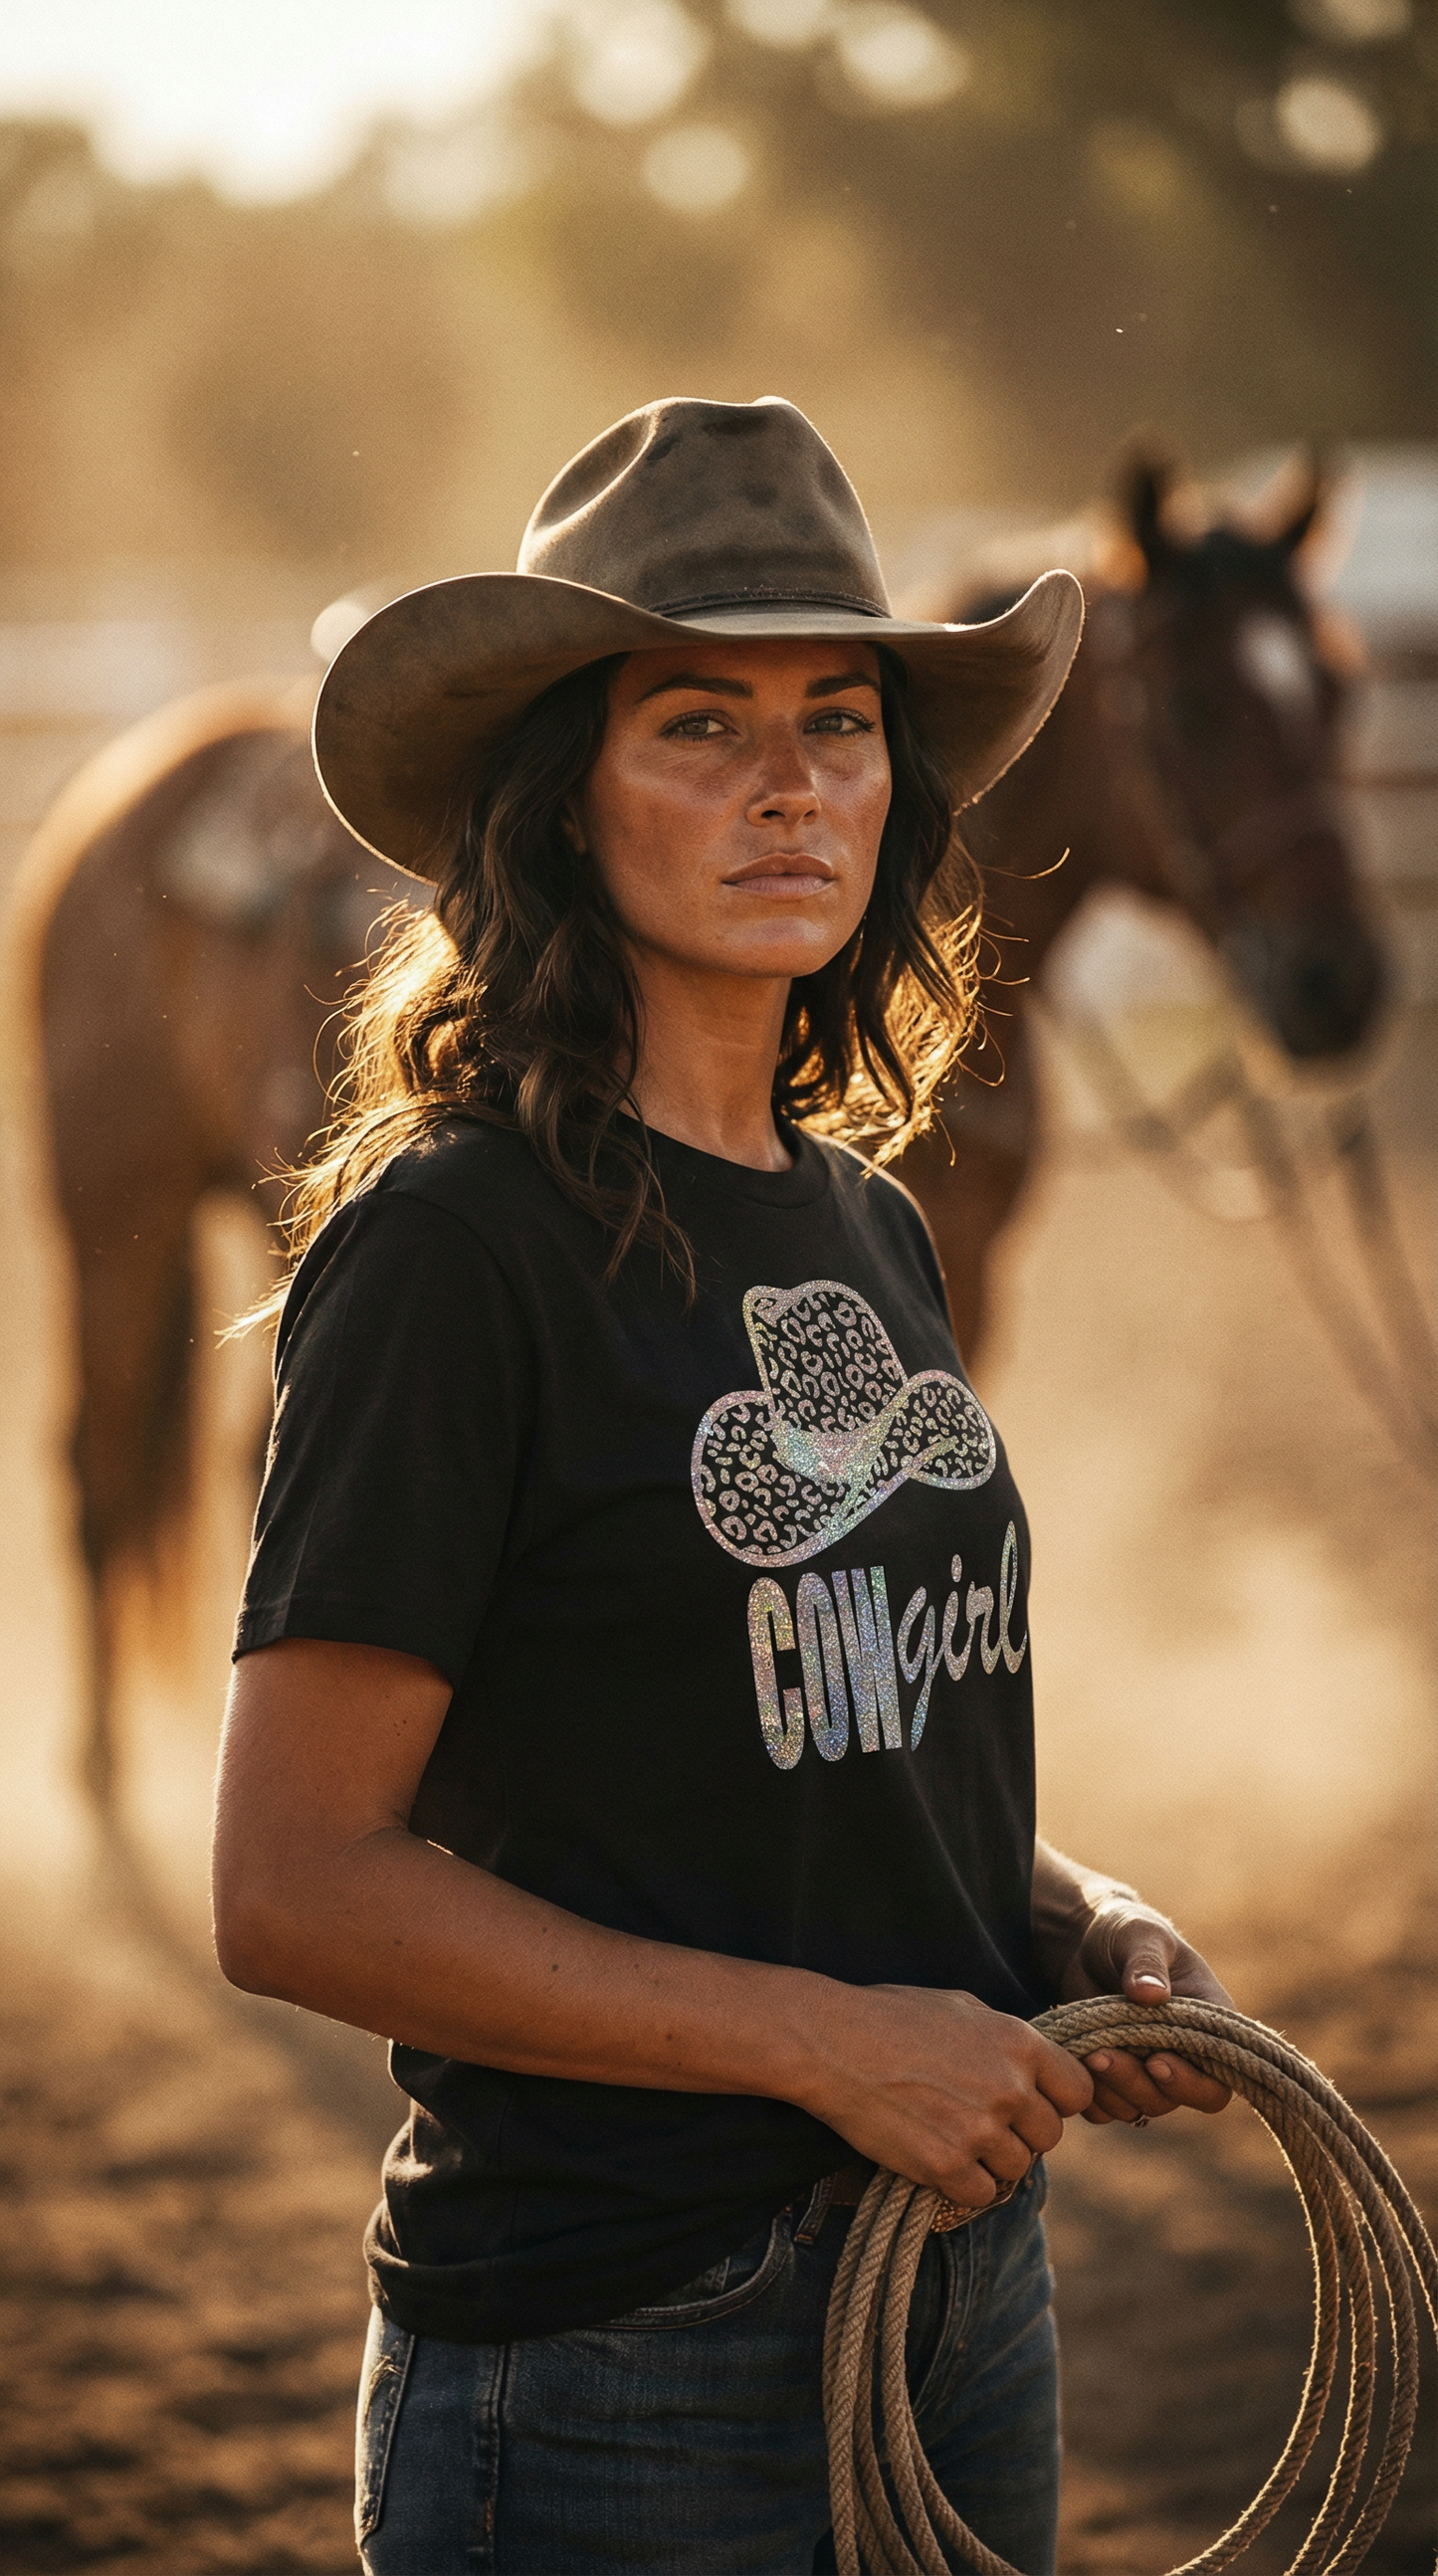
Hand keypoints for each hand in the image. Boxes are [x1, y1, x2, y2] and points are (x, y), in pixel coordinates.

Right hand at [800, 1983, 1093, 2207]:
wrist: (832, 2043)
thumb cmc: (892, 2017)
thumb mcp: (963, 2009)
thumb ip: (1007, 2041)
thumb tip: (1034, 2068)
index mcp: (1019, 2043)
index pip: (1078, 2091)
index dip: (1056, 2099)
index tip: (1031, 2101)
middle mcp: (1009, 2088)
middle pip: (1049, 2136)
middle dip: (1022, 2133)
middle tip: (983, 2123)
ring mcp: (979, 2130)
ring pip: (1017, 2168)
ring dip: (992, 2162)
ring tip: (954, 2138)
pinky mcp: (946, 2166)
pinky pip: (981, 2194)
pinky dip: (963, 2185)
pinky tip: (938, 2160)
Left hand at [1064, 1902, 1233, 2126]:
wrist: (1082, 1940)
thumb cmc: (1124, 1930)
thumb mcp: (1138, 1934)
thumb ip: (1146, 1963)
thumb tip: (1152, 1995)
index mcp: (1209, 2024)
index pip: (1217, 2081)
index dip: (1191, 2083)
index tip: (1155, 2061)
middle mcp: (1185, 2055)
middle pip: (1172, 2100)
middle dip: (1136, 2083)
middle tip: (1101, 2055)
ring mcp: (1148, 2069)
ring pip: (1137, 2106)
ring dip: (1110, 2089)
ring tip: (1085, 2051)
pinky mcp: (1115, 2076)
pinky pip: (1105, 2106)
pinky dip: (1089, 2092)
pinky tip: (1074, 2059)